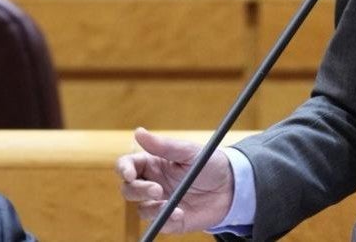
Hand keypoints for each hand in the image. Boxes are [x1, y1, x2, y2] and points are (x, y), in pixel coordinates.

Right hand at [116, 127, 234, 233]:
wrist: (232, 188)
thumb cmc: (209, 164)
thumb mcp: (189, 152)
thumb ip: (164, 145)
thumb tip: (138, 132)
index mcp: (153, 164)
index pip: (128, 165)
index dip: (124, 169)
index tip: (130, 173)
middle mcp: (153, 183)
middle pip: (129, 189)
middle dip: (137, 190)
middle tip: (157, 189)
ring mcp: (161, 203)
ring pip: (141, 209)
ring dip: (151, 208)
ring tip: (170, 205)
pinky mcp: (171, 220)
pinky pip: (160, 224)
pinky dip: (167, 220)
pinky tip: (181, 214)